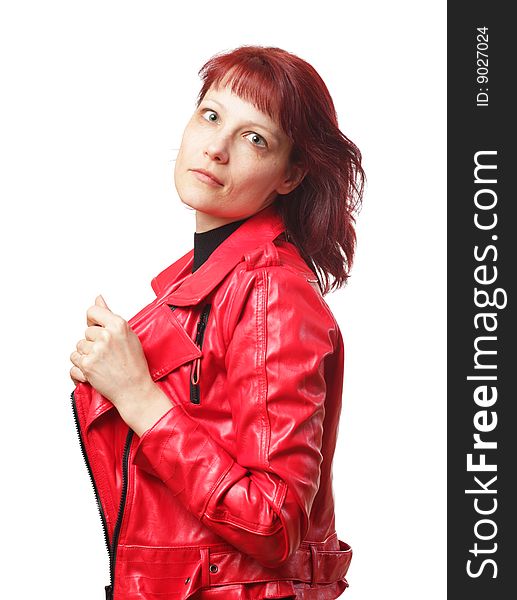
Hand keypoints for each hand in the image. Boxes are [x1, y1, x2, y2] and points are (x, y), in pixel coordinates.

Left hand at [69, 295, 154, 411]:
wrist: (135, 389)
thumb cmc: (134, 364)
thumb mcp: (128, 334)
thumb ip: (109, 315)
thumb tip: (98, 299)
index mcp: (118, 325)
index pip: (92, 312)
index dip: (94, 322)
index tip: (99, 330)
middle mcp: (106, 336)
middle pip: (86, 333)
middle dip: (93, 343)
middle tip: (108, 354)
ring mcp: (95, 351)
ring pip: (78, 348)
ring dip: (86, 356)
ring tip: (102, 363)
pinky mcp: (86, 366)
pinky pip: (74, 363)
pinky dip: (81, 370)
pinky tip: (95, 371)